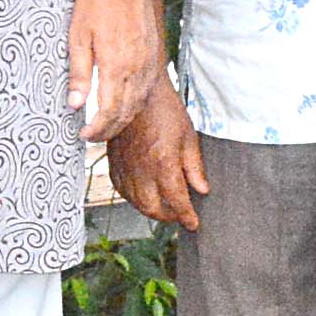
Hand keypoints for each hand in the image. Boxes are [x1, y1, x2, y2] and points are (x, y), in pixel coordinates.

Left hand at [69, 0, 163, 139]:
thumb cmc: (97, 5)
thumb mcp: (78, 37)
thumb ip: (78, 73)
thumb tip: (74, 104)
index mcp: (115, 67)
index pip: (108, 112)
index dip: (97, 130)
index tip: (84, 135)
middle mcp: (136, 71)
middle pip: (125, 114)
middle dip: (108, 130)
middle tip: (92, 136)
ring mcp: (148, 66)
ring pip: (138, 106)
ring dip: (122, 120)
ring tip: (105, 125)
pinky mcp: (154, 59)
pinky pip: (146, 92)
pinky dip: (134, 105)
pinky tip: (122, 106)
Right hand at [106, 71, 211, 228]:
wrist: (136, 92)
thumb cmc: (164, 110)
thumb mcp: (188, 136)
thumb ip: (194, 167)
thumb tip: (202, 189)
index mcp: (164, 163)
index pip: (177, 201)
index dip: (187, 216)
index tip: (193, 223)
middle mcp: (142, 170)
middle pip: (153, 209)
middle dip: (168, 217)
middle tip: (179, 215)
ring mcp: (125, 167)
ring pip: (136, 203)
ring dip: (151, 210)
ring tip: (164, 207)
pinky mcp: (114, 163)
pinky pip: (122, 190)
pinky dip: (133, 198)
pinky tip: (143, 194)